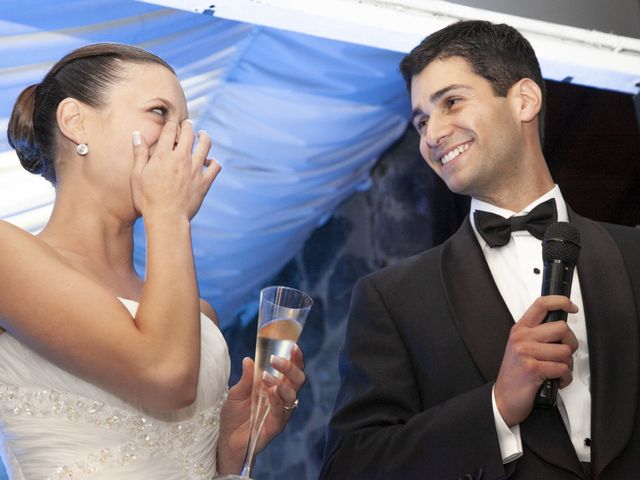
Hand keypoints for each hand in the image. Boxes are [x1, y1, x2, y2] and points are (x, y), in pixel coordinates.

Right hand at [130, 120, 220, 219]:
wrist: (166, 218)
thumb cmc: (147, 199)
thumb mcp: (137, 175)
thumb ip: (139, 153)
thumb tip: (137, 134)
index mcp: (163, 155)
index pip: (169, 130)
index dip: (171, 122)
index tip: (172, 119)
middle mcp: (181, 158)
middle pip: (189, 133)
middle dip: (188, 125)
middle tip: (188, 123)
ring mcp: (195, 169)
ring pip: (205, 145)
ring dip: (204, 137)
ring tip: (202, 135)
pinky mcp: (205, 181)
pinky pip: (215, 166)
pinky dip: (214, 162)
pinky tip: (210, 161)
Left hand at [217, 345, 305, 474]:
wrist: (227, 440)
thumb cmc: (234, 415)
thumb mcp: (236, 392)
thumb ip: (246, 378)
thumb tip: (249, 360)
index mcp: (276, 385)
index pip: (291, 370)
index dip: (295, 358)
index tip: (293, 346)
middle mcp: (282, 397)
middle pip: (298, 379)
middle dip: (291, 367)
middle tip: (276, 359)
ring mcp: (281, 411)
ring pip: (292, 395)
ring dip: (282, 383)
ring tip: (267, 377)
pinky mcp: (276, 426)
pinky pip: (282, 412)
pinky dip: (277, 400)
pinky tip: (271, 392)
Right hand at [494, 295, 578, 426]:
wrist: (504, 398)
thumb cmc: (516, 373)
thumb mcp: (521, 347)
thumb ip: (537, 335)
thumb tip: (562, 328)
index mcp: (520, 329)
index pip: (541, 305)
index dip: (560, 302)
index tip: (571, 307)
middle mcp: (522, 337)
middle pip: (561, 328)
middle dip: (570, 343)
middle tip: (562, 354)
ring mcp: (526, 352)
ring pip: (565, 351)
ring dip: (567, 364)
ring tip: (556, 370)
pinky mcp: (533, 368)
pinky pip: (563, 368)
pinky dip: (565, 378)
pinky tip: (555, 381)